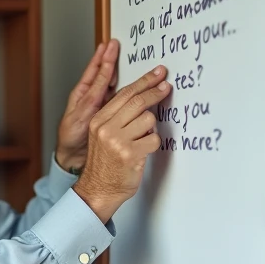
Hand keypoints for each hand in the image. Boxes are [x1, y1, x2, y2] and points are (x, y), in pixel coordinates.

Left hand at [55, 40, 119, 171]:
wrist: (74, 157)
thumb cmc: (72, 138)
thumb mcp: (80, 118)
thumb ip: (91, 99)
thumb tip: (101, 80)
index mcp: (82, 95)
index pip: (96, 72)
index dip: (104, 58)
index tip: (111, 45)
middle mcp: (92, 97)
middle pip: (104, 73)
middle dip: (110, 58)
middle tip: (117, 43)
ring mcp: (101, 104)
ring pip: (113, 83)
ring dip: (118, 69)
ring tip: (122, 53)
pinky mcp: (109, 114)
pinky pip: (118, 97)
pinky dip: (124, 88)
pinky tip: (131, 81)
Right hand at [73, 65, 171, 222]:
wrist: (98, 189)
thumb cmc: (104, 163)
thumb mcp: (102, 134)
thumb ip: (117, 117)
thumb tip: (142, 98)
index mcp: (99, 120)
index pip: (124, 94)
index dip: (144, 81)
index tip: (158, 74)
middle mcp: (106, 128)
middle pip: (137, 101)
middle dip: (155, 92)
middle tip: (166, 86)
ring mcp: (118, 141)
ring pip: (148, 120)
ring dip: (151, 128)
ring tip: (142, 138)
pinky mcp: (130, 154)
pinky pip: (153, 139)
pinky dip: (152, 144)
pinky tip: (142, 151)